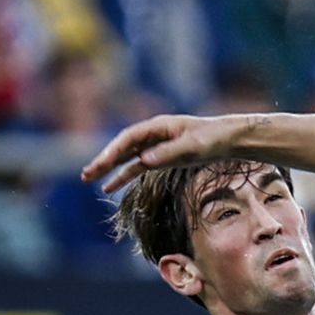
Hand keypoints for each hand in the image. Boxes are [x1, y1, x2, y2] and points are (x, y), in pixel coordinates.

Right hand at [82, 112, 245, 195]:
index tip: (102, 165)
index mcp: (157, 126)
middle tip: (86, 174)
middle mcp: (152, 134)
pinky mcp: (160, 158)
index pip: (128, 138)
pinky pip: (136, 167)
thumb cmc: (212, 140)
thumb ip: (168, 154)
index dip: (113, 151)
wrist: (228, 140)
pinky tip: (109, 187)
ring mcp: (155, 146)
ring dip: (108, 168)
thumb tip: (143, 161)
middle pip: (122, 147)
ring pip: (126, 157)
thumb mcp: (192, 147)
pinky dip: (123, 176)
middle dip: (103, 160)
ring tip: (89, 178)